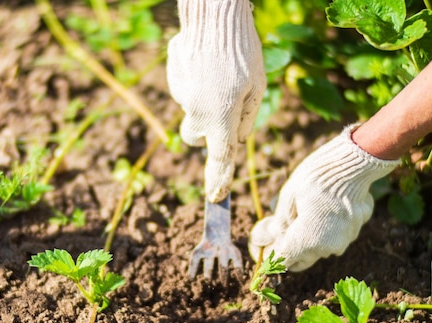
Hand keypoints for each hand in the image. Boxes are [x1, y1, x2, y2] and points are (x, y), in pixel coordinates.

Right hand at [166, 0, 265, 202]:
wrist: (214, 16)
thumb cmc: (243, 52)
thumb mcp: (257, 88)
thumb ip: (246, 121)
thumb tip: (237, 141)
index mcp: (219, 118)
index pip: (219, 158)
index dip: (218, 179)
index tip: (215, 196)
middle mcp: (195, 111)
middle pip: (197, 136)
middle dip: (207, 130)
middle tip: (223, 107)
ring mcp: (181, 94)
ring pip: (193, 108)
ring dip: (205, 99)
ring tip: (220, 73)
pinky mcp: (174, 77)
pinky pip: (187, 88)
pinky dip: (196, 81)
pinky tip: (207, 62)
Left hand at [249, 125, 399, 270]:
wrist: (353, 164)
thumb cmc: (315, 179)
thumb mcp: (287, 198)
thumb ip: (278, 223)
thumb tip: (264, 238)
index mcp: (306, 242)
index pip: (283, 261)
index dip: (271, 255)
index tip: (264, 245)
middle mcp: (326, 248)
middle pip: (302, 260)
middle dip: (289, 250)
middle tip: (279, 231)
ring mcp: (344, 240)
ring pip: (319, 249)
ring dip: (307, 239)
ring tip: (300, 214)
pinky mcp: (355, 230)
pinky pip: (334, 236)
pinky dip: (324, 229)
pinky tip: (320, 209)